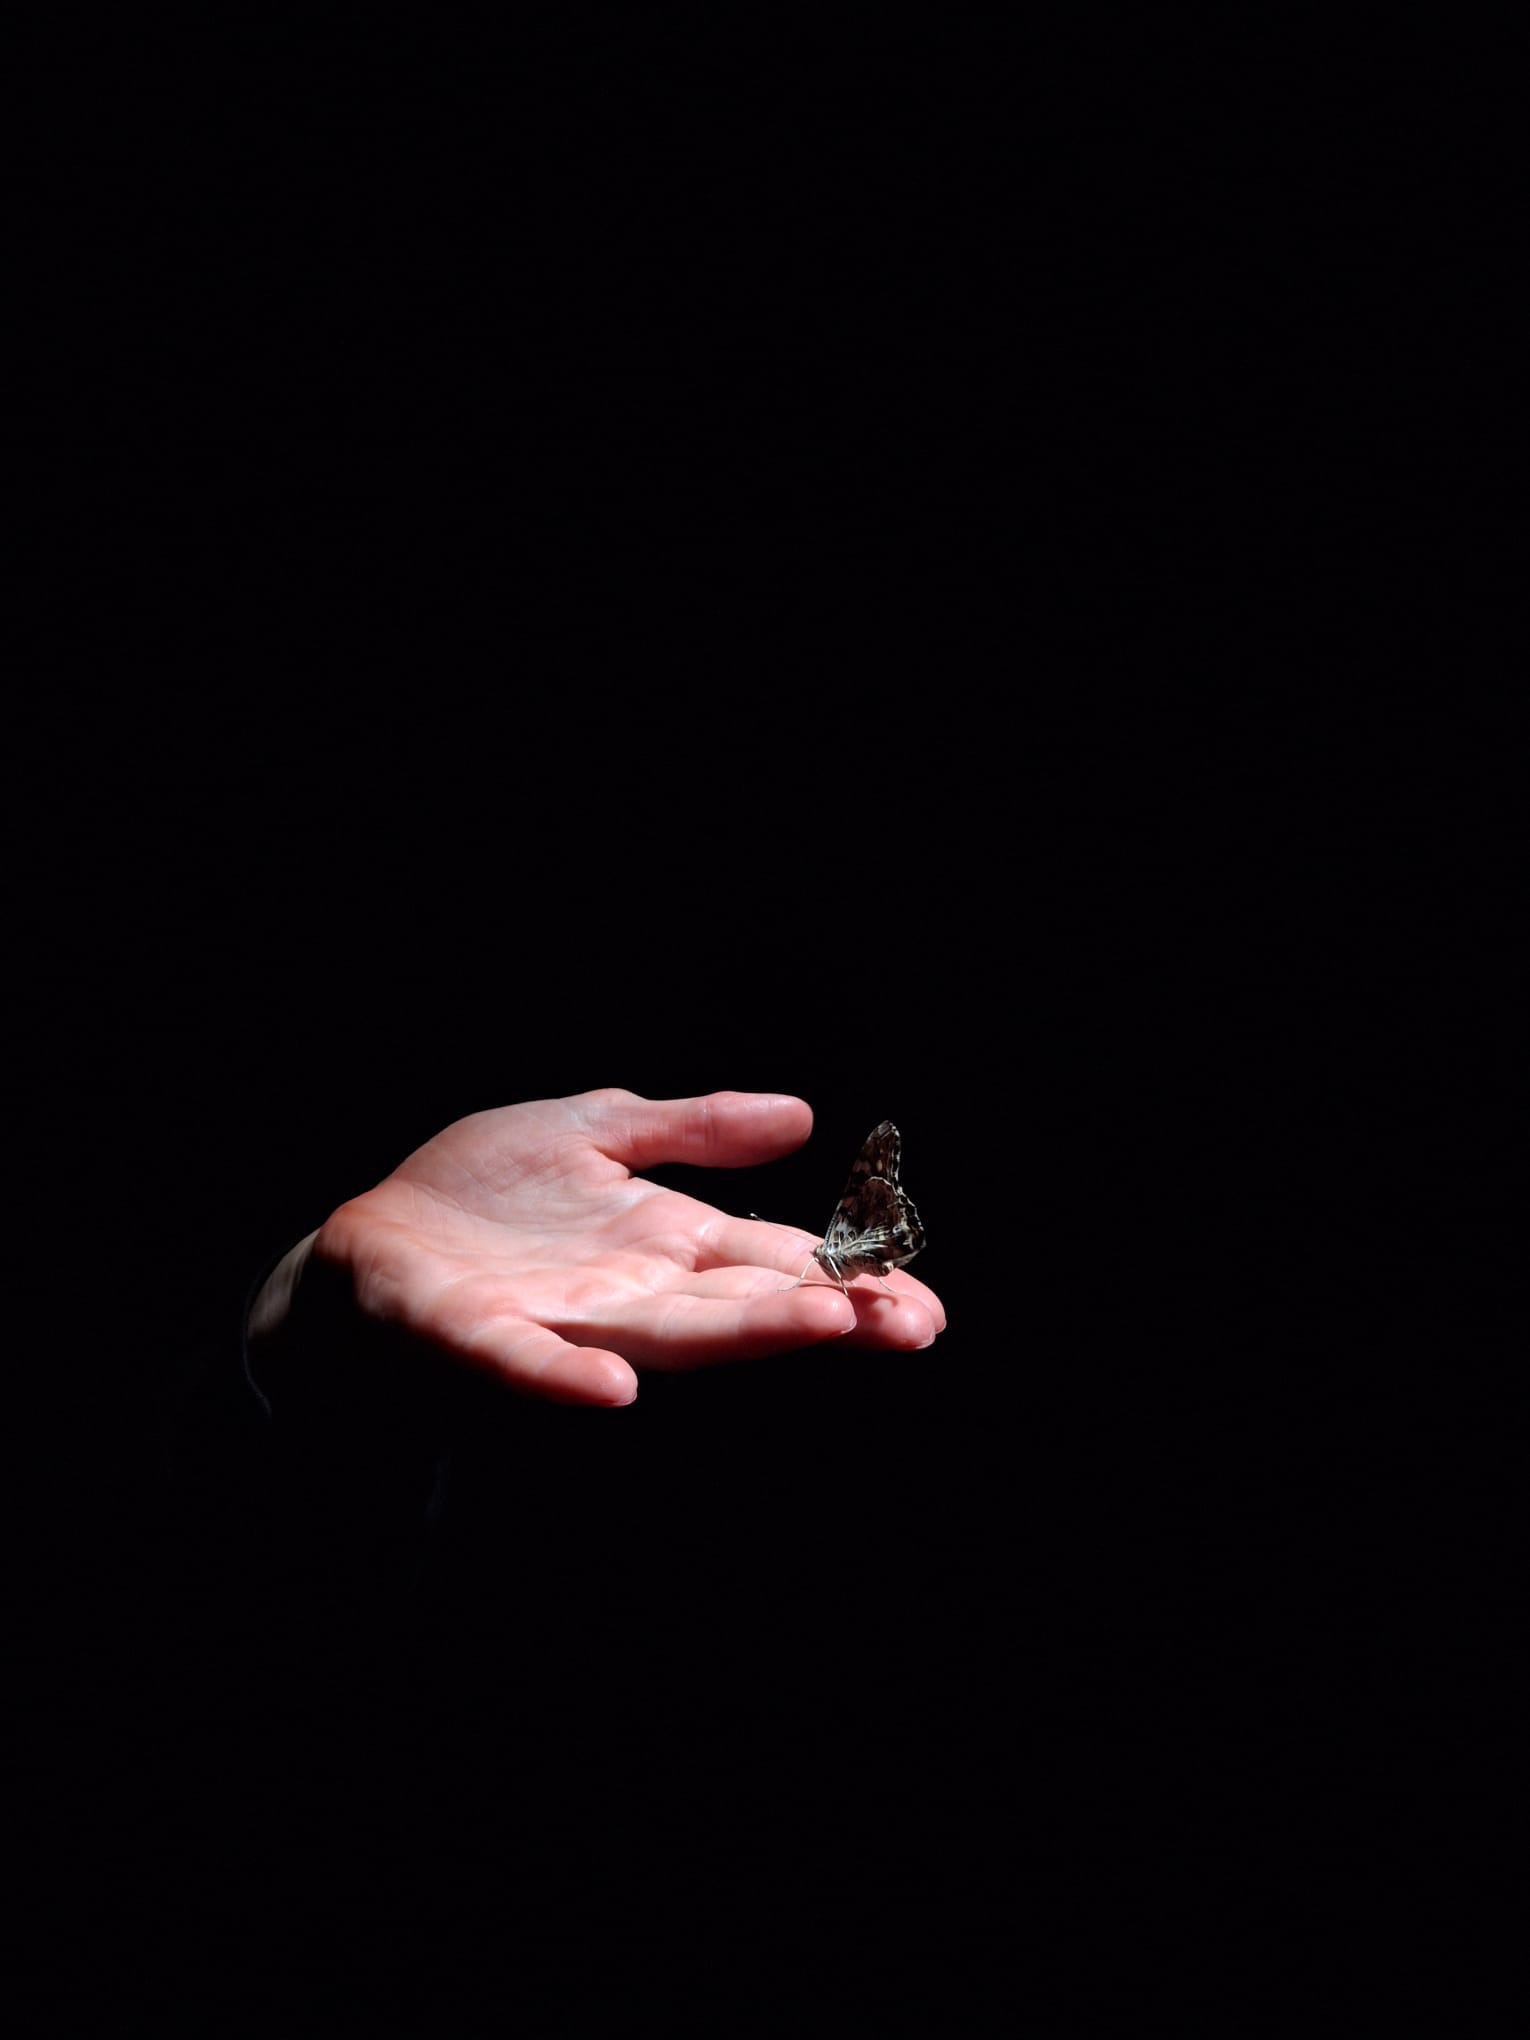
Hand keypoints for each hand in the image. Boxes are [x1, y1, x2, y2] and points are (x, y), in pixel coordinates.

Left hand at [249, 1089, 945, 1407]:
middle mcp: (629, 1291)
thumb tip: (804, 1115)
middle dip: (828, 1313)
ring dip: (742, 1336)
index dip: (850, 1277)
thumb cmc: (484, 1192)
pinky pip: (525, 1361)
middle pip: (743, 1304)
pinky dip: (567, 1377)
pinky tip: (615, 1388)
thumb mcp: (596, 1129)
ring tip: (822, 1326)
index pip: (776, 1261)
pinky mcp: (476, 1332)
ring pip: (664, 1333)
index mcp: (665, 1241)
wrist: (368, 1238)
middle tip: (912, 1322)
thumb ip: (692, 1128)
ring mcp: (559, 1319)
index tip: (923, 1299)